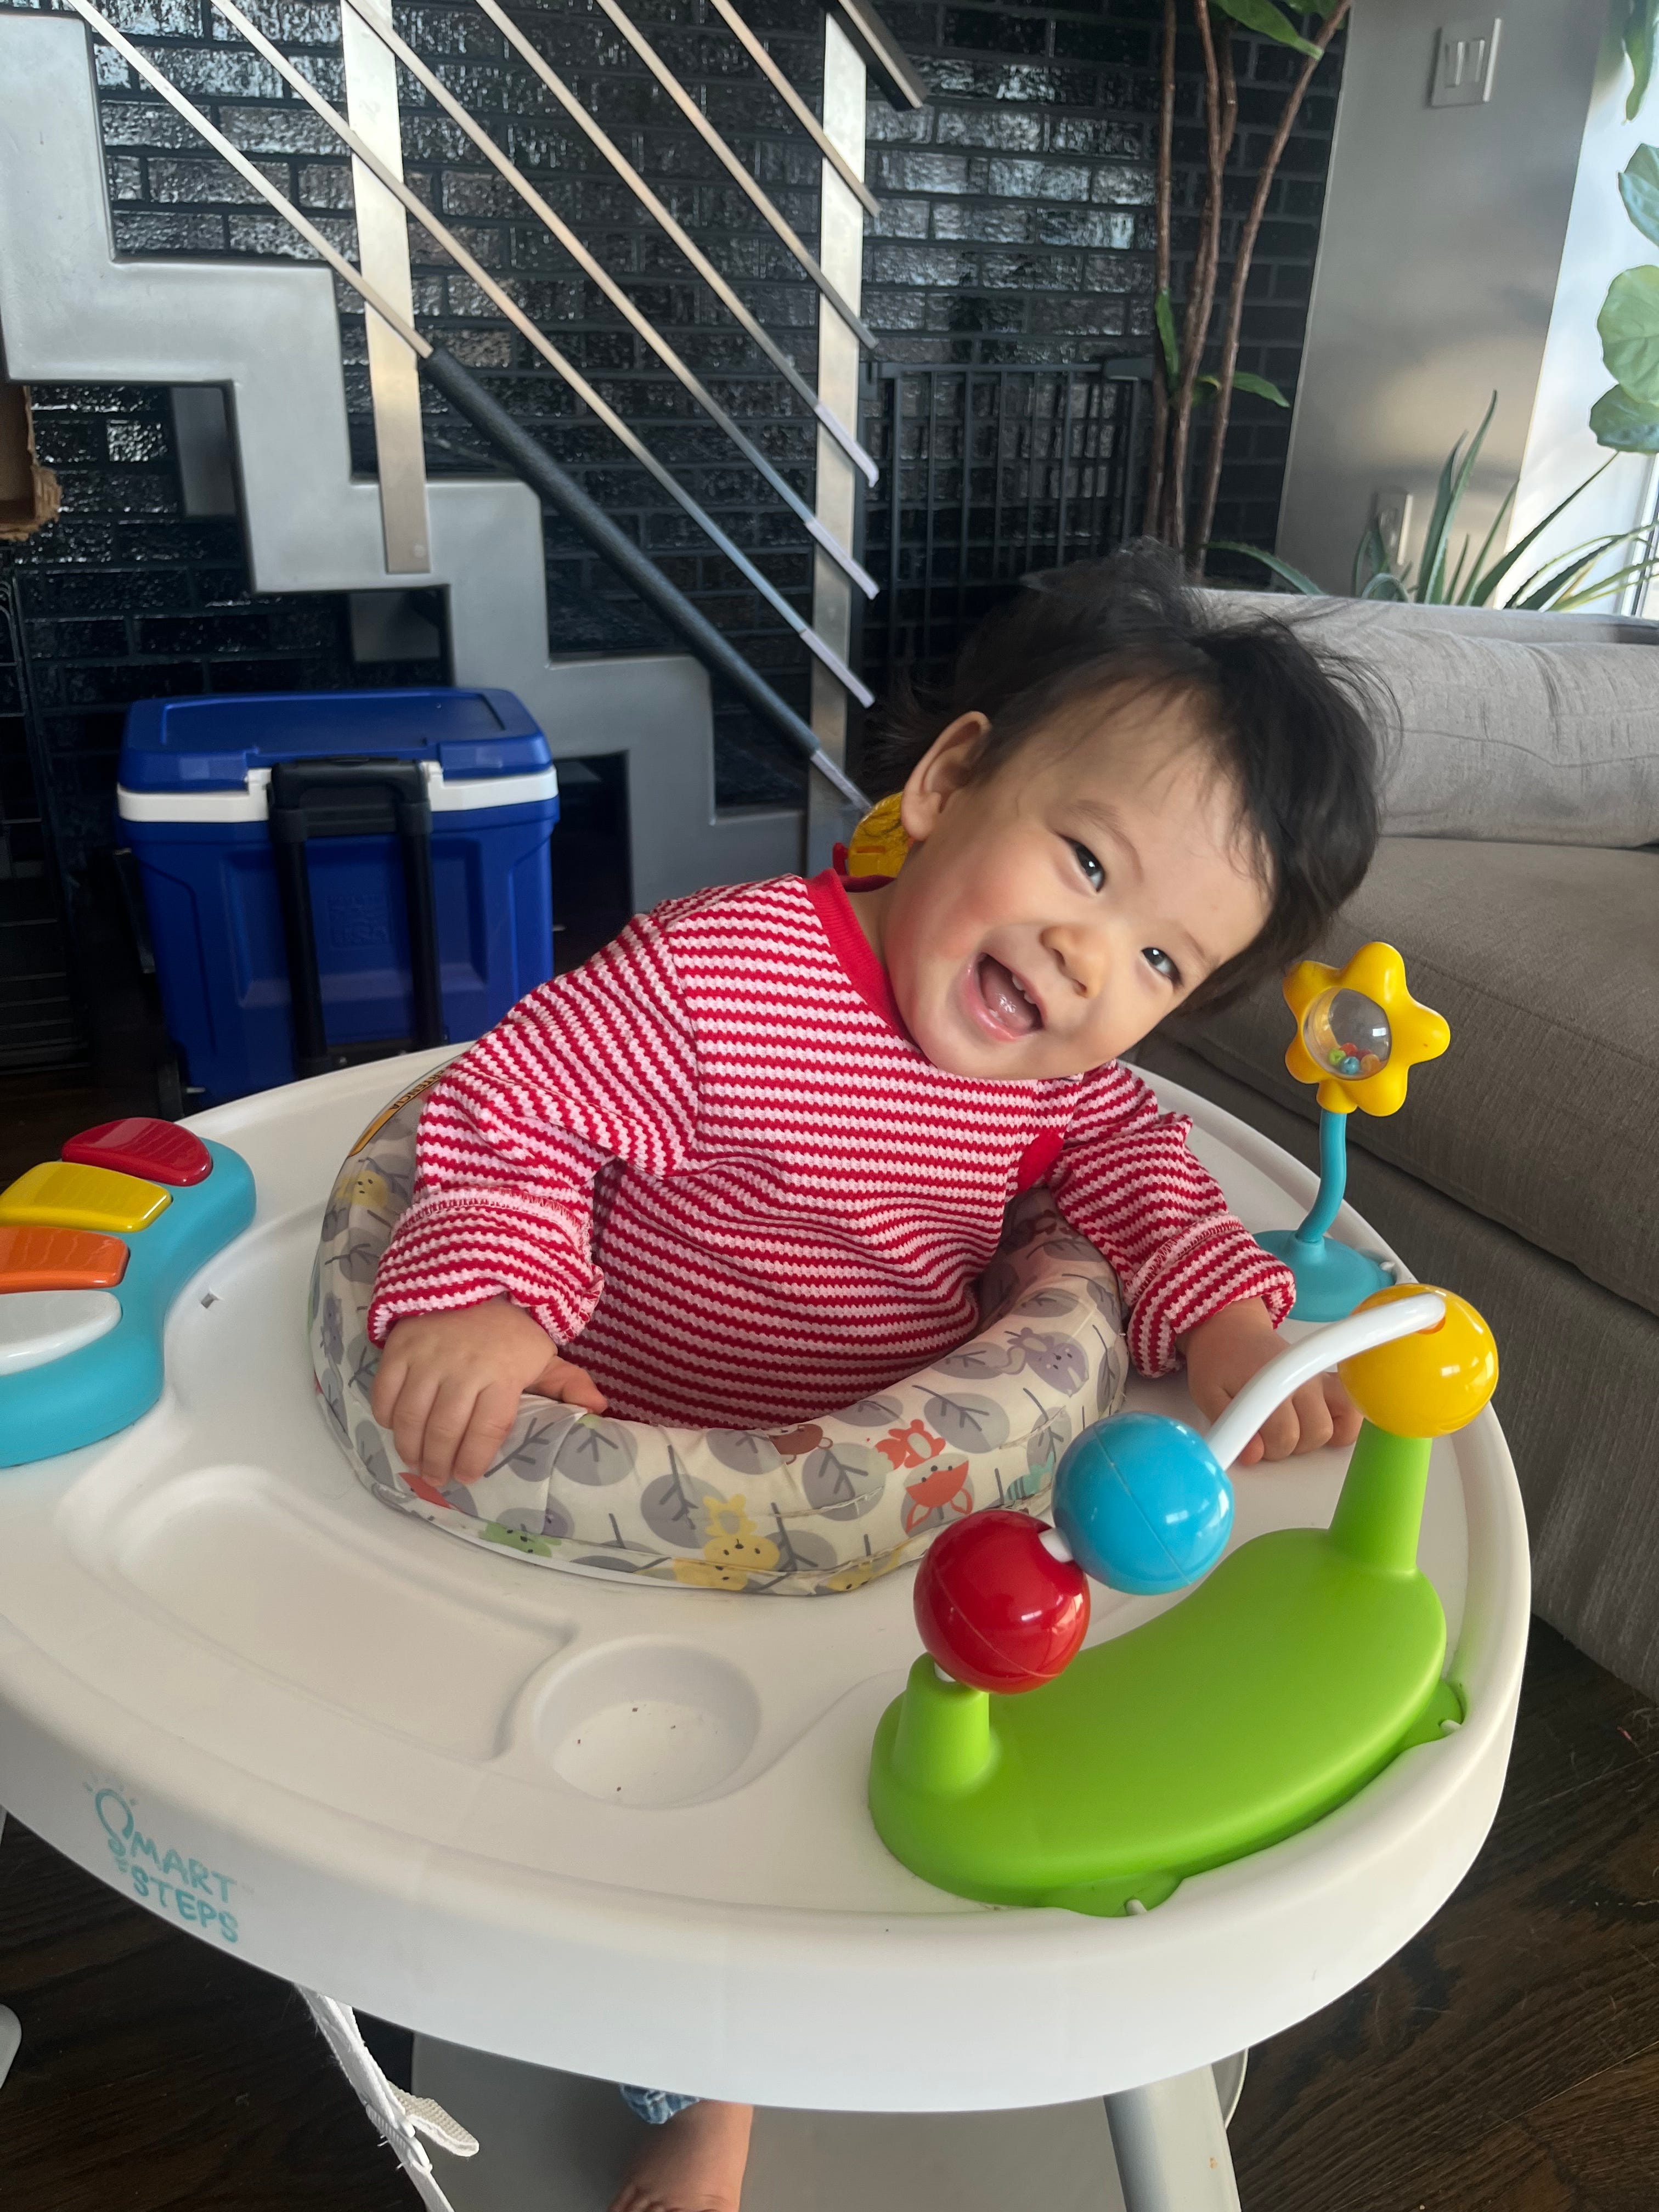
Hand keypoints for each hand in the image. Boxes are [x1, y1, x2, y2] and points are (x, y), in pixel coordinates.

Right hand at [371, 1302, 606, 1486]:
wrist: (475, 1278)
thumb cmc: (511, 1330)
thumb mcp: (543, 1355)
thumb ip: (568, 1384)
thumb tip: (600, 1410)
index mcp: (503, 1374)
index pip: (487, 1429)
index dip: (474, 1459)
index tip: (468, 1477)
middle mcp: (464, 1368)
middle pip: (445, 1430)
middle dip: (438, 1463)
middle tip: (437, 1478)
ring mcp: (428, 1358)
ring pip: (411, 1417)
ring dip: (410, 1448)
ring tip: (416, 1461)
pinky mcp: (400, 1348)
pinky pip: (384, 1392)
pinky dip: (386, 1416)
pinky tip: (397, 1428)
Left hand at [1180, 1297, 1359, 1467]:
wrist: (1231, 1329)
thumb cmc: (1218, 1361)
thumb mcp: (1209, 1394)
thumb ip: (1231, 1426)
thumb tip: (1254, 1456)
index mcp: (1273, 1383)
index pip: (1284, 1437)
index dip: (1266, 1449)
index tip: (1249, 1440)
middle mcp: (1303, 1380)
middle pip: (1314, 1434)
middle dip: (1287, 1445)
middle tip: (1264, 1434)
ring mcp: (1318, 1379)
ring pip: (1332, 1427)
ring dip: (1309, 1437)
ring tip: (1286, 1428)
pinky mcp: (1327, 1381)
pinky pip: (1350, 1409)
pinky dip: (1343, 1425)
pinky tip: (1320, 1425)